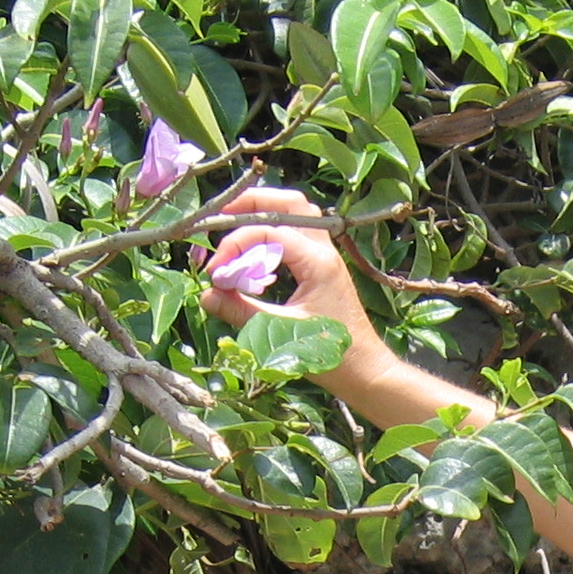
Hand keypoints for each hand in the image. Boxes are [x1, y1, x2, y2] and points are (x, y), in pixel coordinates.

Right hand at [197, 183, 381, 362]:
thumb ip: (242, 310)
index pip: (270, 231)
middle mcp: (325, 251)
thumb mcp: (281, 332)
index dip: (236, 244)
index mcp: (318, 262)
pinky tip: (256, 250)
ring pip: (298, 213)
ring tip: (234, 223)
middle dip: (252, 203)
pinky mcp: (324, 265)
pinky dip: (275, 231)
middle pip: (290, 203)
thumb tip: (206, 295)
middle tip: (219, 216)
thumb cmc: (332, 355)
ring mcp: (327, 255)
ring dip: (266, 212)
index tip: (215, 270)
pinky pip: (299, 232)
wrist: (366, 370)